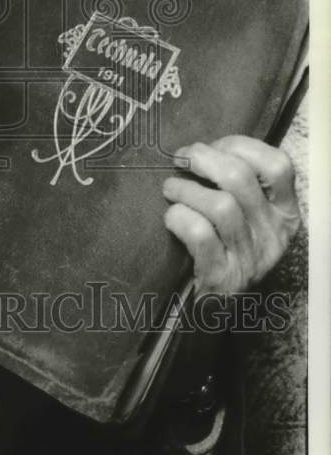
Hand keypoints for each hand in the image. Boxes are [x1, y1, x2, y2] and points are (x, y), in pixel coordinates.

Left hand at [162, 135, 300, 295]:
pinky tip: (171, 217)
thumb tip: (198, 149)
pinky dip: (179, 218)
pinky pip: (200, 235)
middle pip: (240, 179)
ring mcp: (251, 259)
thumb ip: (234, 183)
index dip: (239, 146)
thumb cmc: (225, 245)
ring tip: (170, 189)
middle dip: (202, 159)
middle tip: (180, 160)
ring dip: (185, 189)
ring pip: (220, 206)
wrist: (216, 308)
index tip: (211, 146)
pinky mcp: (223, 278)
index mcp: (284, 212)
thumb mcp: (246, 214)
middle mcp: (274, 234)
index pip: (278, 165)